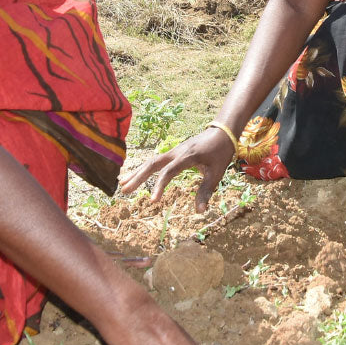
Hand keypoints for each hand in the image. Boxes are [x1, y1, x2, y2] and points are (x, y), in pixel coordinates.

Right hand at [119, 127, 234, 212]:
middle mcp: (176, 152)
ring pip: (151, 161)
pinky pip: (156, 160)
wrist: (222, 133)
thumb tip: (199, 212)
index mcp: (187, 157)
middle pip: (153, 164)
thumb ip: (206, 191)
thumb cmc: (220, 153)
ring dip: (137, 172)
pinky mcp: (173, 152)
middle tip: (124, 190)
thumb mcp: (216, 173)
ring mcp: (173, 151)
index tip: (153, 202)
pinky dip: (144, 168)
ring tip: (123, 184)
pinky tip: (135, 175)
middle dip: (138, 177)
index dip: (160, 186)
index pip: (168, 172)